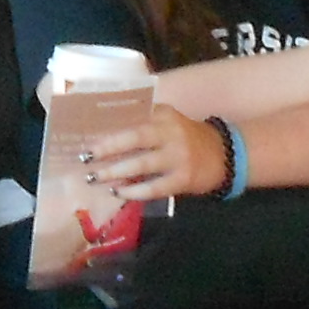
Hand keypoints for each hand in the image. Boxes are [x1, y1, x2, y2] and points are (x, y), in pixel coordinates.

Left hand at [76, 105, 230, 200]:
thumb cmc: (186, 138)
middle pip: (135, 137)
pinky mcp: (183, 179)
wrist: (224, 155)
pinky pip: (154, 187)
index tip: (84, 132)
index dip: (108, 125)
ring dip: (115, 172)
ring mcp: (178, 156)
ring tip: (95, 177)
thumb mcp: (167, 122)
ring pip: (141, 164)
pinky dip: (134, 192)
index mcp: (163, 114)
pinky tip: (119, 193)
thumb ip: (142, 125)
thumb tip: (102, 135)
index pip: (132, 116)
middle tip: (86, 156)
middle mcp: (171, 132)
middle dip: (107, 147)